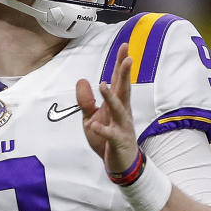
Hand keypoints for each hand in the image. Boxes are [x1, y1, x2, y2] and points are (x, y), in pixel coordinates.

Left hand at [76, 44, 138, 174]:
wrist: (121, 163)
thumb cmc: (108, 138)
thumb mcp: (92, 118)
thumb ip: (86, 101)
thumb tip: (82, 80)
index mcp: (116, 104)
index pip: (119, 81)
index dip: (120, 64)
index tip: (124, 47)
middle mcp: (122, 112)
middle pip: (124, 90)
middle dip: (125, 74)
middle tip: (128, 57)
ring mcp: (121, 126)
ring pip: (118, 109)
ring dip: (110, 97)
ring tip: (103, 85)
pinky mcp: (117, 141)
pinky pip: (110, 135)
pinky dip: (102, 130)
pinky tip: (94, 126)